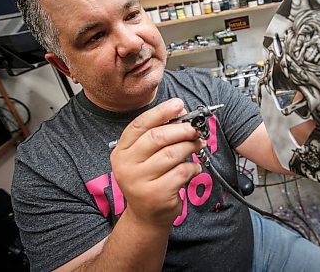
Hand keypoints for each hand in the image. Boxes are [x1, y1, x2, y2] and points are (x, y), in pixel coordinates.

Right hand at [110, 98, 203, 228]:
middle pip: (157, 137)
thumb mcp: (145, 157)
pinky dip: (193, 167)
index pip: (140, 125)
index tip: (179, 104)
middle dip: (181, 129)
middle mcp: (126, 166)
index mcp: (121, 151)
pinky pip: (181, 172)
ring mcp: (139, 182)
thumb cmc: (150, 179)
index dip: (161, 112)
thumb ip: (157, 135)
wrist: (146, 216)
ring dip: (190, 146)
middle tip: (195, 129)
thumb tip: (181, 112)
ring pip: (172, 154)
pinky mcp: (156, 195)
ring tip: (198, 144)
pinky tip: (194, 167)